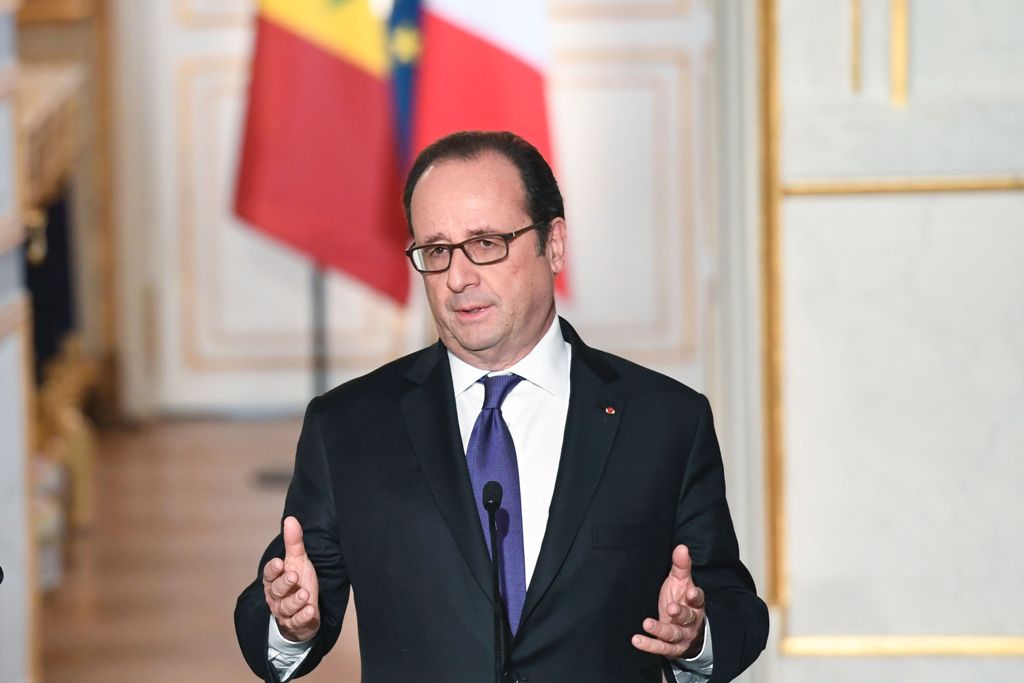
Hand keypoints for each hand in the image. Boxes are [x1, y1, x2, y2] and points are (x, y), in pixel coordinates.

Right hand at [263, 516, 320, 641]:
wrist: (302, 610)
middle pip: (276, 590)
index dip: (273, 569)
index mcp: (274, 580)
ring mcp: (285, 611)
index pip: (269, 574)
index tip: (279, 562)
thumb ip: (294, 542)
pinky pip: (297, 622)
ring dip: (295, 601)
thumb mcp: (298, 561)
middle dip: (284, 584)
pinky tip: (310, 611)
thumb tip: (290, 518)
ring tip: (305, 594)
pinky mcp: (296, 624)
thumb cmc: (298, 581)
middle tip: (293, 576)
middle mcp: (276, 596)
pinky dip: (303, 617)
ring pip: (286, 607)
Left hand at [631, 545, 705, 658]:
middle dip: (680, 613)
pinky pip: (661, 648)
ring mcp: (682, 636)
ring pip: (674, 634)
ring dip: (661, 629)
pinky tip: (636, 640)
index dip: (695, 596)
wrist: (685, 629)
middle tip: (671, 608)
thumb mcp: (681, 582)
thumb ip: (681, 565)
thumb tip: (682, 546)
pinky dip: (649, 645)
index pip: (698, 599)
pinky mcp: (672, 648)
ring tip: (647, 623)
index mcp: (695, 604)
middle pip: (688, 617)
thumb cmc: (681, 600)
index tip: (690, 592)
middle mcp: (691, 621)